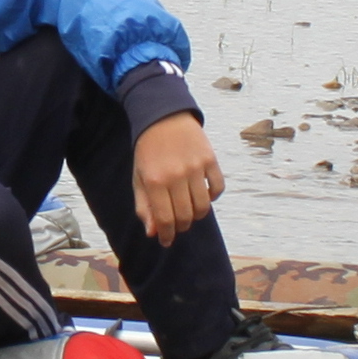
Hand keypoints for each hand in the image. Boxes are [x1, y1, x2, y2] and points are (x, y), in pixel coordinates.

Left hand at [130, 112, 224, 245]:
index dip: (167, 235)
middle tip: (177, 225)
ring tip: (189, 212)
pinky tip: (203, 196)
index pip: (165, 219)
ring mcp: (195, 167)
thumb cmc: (148, 151)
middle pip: (185, 216)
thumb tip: (153, 232)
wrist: (164, 117)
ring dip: (196, 216)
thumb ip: (144, 206)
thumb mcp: (139, 177)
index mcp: (154, 181)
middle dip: (181, 227)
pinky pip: (218, 189)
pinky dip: (213, 197)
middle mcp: (175, 175)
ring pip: (203, 207)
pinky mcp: (210, 159)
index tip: (166, 241)